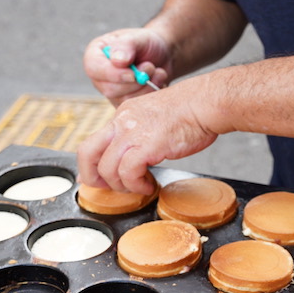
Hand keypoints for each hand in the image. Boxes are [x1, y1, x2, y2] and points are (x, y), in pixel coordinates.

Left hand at [77, 79, 218, 193]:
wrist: (205, 104)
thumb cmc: (192, 112)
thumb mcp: (156, 118)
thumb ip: (142, 134)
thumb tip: (139, 156)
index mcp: (124, 115)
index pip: (95, 141)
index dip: (92, 164)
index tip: (100, 178)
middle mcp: (122, 122)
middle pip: (87, 152)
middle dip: (92, 177)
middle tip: (108, 188)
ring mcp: (132, 133)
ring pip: (107, 168)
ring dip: (121, 185)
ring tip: (139, 187)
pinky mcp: (145, 145)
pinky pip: (128, 172)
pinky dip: (136, 185)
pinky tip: (148, 185)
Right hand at [83, 29, 170, 105]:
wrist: (162, 55)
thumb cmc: (146, 43)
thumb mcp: (137, 38)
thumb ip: (126, 46)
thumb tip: (118, 61)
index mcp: (95, 55)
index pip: (94, 69)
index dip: (113, 74)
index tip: (132, 74)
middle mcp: (100, 76)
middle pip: (110, 89)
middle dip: (134, 82)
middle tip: (150, 66)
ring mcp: (112, 92)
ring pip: (125, 100)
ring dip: (145, 87)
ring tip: (156, 71)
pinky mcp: (125, 103)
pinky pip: (136, 106)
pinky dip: (151, 94)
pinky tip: (157, 81)